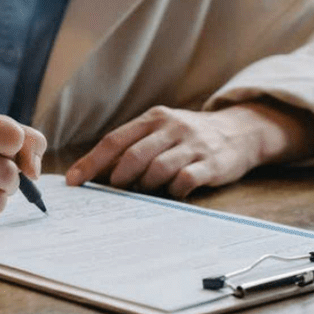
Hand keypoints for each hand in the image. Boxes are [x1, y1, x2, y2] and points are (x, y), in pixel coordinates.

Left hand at [65, 102, 313, 198]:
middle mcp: (171, 128)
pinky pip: (185, 181)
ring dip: (145, 186)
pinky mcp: (211, 163)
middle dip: (118, 178)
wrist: (240, 131)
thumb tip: (95, 174)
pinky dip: (173, 191)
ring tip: (145, 192)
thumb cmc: (188, 137)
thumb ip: (133, 147)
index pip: (114, 140)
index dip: (91, 162)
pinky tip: (172, 194)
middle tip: (113, 193)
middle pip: (134, 155)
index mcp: (153, 119)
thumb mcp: (161, 131)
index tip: (73, 181)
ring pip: (158, 169)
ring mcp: (192, 145)